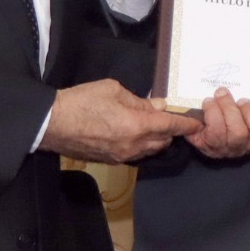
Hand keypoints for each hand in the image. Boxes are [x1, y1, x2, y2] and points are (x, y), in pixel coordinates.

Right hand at [40, 79, 199, 163]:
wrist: (51, 124)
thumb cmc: (82, 101)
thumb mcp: (114, 90)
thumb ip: (140, 100)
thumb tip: (158, 106)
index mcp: (137, 125)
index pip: (170, 126)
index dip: (186, 124)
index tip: (198, 123)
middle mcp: (133, 145)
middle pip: (163, 142)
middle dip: (171, 131)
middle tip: (171, 118)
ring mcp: (122, 156)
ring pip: (150, 150)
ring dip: (156, 139)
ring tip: (153, 125)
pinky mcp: (110, 160)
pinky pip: (135, 154)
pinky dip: (141, 145)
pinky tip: (134, 133)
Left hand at [182, 87, 249, 158]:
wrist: (192, 118)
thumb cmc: (227, 108)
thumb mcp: (245, 105)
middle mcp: (249, 146)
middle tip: (241, 100)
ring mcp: (229, 148)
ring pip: (238, 133)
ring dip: (228, 109)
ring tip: (220, 95)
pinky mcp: (208, 146)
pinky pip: (214, 133)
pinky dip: (212, 113)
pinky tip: (209, 103)